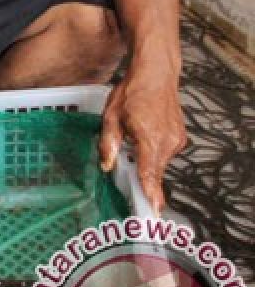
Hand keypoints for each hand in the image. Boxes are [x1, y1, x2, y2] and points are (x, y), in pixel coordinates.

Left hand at [99, 73, 186, 214]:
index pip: (150, 172)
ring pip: (159, 163)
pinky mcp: (180, 137)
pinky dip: (153, 153)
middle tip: (135, 189)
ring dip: (146, 162)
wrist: (156, 75)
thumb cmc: (132, 92)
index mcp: (149, 137)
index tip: (153, 211)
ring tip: (133, 143)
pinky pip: (164, 153)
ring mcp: (176, 139)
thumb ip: (108, 144)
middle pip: (155, 171)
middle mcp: (167, 141)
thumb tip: (106, 165)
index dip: (150, 193)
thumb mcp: (110, 118)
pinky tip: (143, 138)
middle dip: (145, 182)